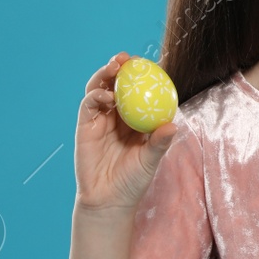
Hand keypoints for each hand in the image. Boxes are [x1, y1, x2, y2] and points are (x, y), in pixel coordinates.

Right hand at [74, 52, 179, 215]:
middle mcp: (117, 116)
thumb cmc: (133, 181)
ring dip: (105, 76)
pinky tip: (106, 96)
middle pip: (116, 84)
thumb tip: (172, 126)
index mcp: (136, 119)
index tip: (148, 62)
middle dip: (119, 68)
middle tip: (126, 58)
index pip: (137, 91)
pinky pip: (89, 105)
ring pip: (100, 89)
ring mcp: (100, 120)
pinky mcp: (85, 127)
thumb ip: (159, 143)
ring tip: (114, 68)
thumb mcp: (150, 160)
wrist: (108, 200)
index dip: (141, 75)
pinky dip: (96, 95)